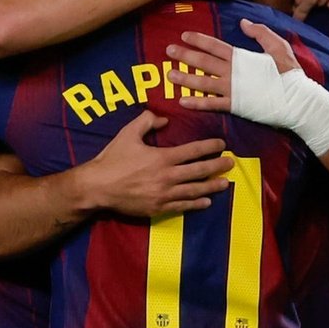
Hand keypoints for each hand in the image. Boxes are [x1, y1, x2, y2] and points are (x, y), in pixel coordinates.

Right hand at [83, 110, 231, 215]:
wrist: (97, 187)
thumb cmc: (113, 158)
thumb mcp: (128, 133)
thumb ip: (147, 121)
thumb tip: (164, 119)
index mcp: (163, 157)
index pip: (194, 151)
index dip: (210, 147)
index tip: (221, 144)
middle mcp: (168, 177)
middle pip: (200, 171)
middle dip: (218, 167)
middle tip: (231, 163)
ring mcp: (164, 195)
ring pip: (195, 190)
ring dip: (212, 187)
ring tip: (225, 184)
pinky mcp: (158, 208)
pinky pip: (182, 206)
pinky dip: (196, 204)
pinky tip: (206, 202)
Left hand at [166, 18, 301, 112]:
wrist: (297, 100)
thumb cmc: (289, 73)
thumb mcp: (278, 46)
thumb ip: (260, 33)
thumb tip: (243, 23)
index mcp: (241, 57)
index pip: (215, 46)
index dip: (198, 40)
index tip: (184, 35)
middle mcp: (232, 72)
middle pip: (203, 62)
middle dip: (185, 56)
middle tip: (168, 51)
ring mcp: (232, 89)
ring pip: (202, 83)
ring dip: (185, 78)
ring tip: (169, 75)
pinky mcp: (235, 105)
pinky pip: (211, 104)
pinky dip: (196, 103)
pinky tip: (182, 101)